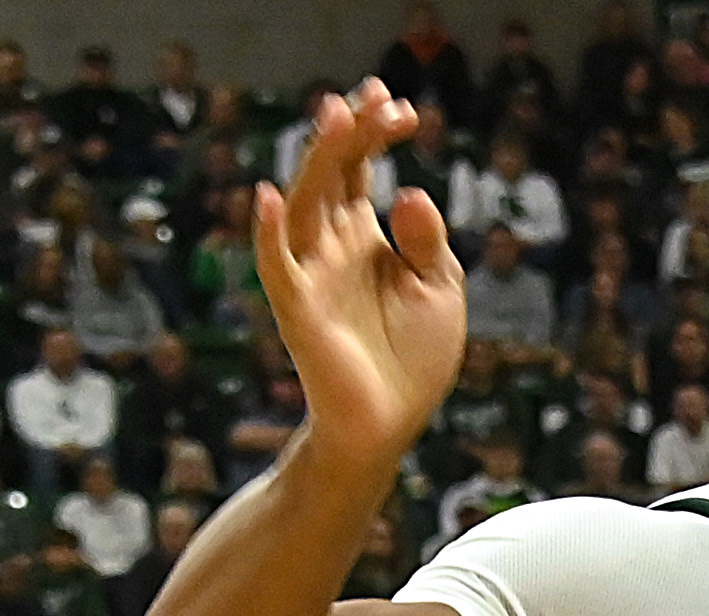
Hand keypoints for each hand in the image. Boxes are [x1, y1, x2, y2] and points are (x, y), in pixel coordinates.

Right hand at [255, 80, 464, 465]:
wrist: (390, 424)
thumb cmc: (414, 360)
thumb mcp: (440, 292)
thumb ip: (429, 242)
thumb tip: (410, 192)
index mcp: (363, 236)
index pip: (361, 169)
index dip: (376, 133)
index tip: (402, 108)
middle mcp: (330, 245)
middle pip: (332, 173)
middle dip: (351, 133)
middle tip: (372, 97)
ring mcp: (311, 273)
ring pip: (305, 203)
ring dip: (317, 160)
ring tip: (336, 116)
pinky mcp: (297, 309)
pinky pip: (276, 264)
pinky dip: (267, 232)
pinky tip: (269, 196)